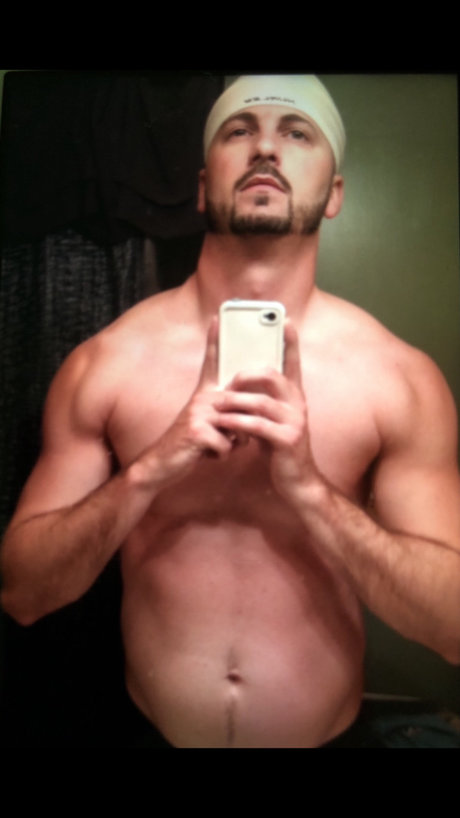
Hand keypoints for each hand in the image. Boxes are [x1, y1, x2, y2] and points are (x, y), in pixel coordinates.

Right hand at [134, 317, 235, 490]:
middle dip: (239, 432)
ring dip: (229, 445)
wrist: (162, 464)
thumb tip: (247, 420)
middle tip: (216, 440)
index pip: (210, 364)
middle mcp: (202, 398)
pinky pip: (228, 445)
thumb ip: (226, 417)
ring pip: (237, 428)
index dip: (213, 340)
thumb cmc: (190, 446)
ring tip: (209, 447)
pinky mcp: (197, 431)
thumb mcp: (207, 426)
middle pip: (241, 407)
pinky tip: (203, 454)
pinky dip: (220, 455)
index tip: (216, 317)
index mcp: (205, 394)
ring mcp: (199, 413)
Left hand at [214, 321, 319, 501]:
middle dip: (244, 375)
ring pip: (260, 401)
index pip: (294, 363)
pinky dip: (237, 423)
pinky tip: (224, 424)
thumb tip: (240, 384)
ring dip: (234, 402)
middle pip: (271, 376)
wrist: (298, 481)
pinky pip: (257, 425)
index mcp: (295, 396)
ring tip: (216, 406)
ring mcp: (295, 421)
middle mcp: (298, 404)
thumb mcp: (272, 420)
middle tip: (226, 383)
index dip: (291, 342)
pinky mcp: (287, 440)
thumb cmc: (280, 449)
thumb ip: (263, 402)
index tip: (287, 320)